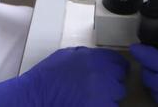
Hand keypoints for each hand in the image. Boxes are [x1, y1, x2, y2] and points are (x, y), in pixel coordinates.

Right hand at [0, 47, 127, 106]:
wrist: (37, 97)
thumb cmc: (47, 77)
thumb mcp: (66, 55)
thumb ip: (86, 55)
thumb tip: (99, 58)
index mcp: (95, 58)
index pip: (119, 61)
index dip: (116, 67)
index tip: (114, 72)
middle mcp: (103, 74)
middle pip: (120, 79)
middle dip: (112, 82)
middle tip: (100, 87)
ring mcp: (103, 93)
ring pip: (117, 95)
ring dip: (109, 96)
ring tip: (92, 98)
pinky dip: (103, 106)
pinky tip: (90, 104)